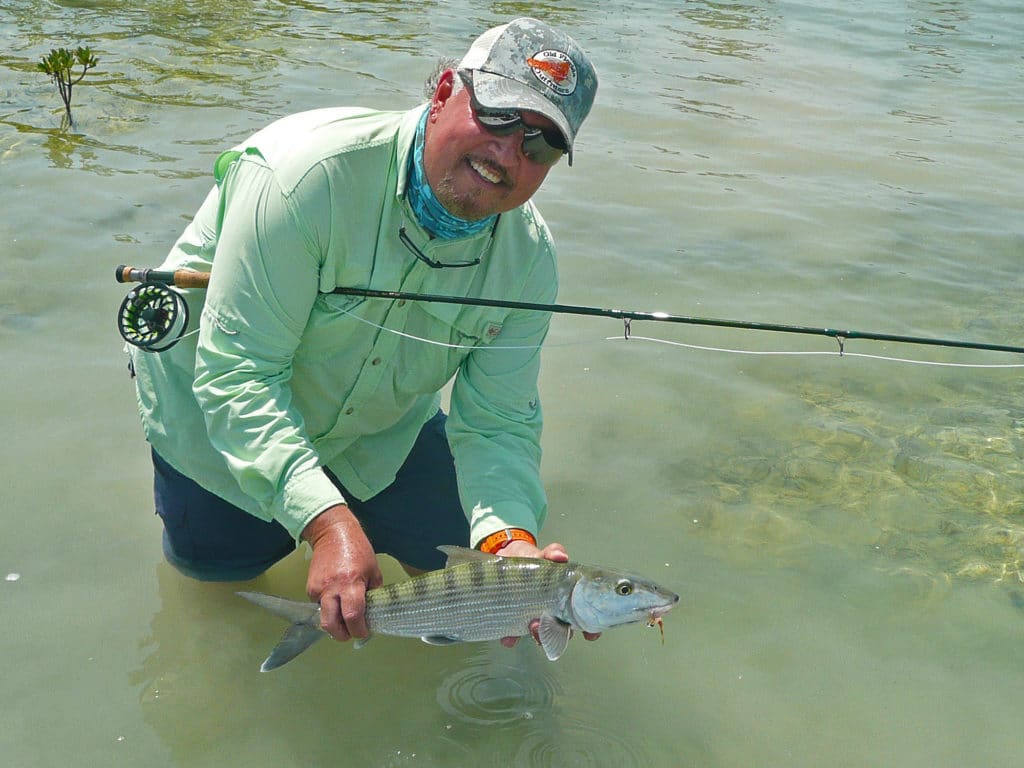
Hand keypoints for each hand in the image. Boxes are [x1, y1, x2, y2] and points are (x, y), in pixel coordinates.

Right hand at [301, 504, 382, 641]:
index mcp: (351, 583)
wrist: (332, 533)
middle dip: (341, 635)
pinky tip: (337, 599)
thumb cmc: (357, 549)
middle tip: (351, 633)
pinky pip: (319, 606)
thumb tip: (372, 613)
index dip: (359, 630)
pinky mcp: (310, 588)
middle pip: (331, 624)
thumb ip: (373, 593)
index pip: (353, 616)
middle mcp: (332, 588)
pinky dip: (329, 608)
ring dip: (334, 623)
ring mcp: (318, 589)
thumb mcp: (373, 570)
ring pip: (323, 617)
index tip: (364, 632)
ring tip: (345, 617)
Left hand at [496, 540, 601, 647]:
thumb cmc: (531, 560)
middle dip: (558, 634)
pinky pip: (512, 635)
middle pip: (560, 631)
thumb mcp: (544, 555)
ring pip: (539, 634)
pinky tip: (509, 639)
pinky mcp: (512, 620)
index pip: (581, 618)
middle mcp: (550, 614)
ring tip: (533, 626)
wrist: (506, 559)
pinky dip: (511, 639)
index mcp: (563, 600)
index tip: (591, 634)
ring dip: (538, 635)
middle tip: (554, 626)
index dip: (589, 629)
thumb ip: (553, 554)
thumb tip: (561, 556)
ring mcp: (532, 618)